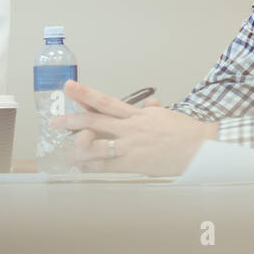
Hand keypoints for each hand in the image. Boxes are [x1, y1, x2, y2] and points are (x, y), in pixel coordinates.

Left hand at [50, 81, 216, 176]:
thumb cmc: (185, 132)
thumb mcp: (166, 115)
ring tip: (63, 150)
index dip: (85, 94)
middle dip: (72, 119)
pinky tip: (81, 167)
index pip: (105, 101)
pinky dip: (92, 166)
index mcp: (136, 114)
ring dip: (77, 147)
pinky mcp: (133, 163)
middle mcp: (129, 127)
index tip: (69, 87)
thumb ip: (153, 110)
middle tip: (54, 120)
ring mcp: (129, 146)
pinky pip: (106, 165)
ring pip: (96, 143)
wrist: (199, 147)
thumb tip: (150, 103)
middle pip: (94, 120)